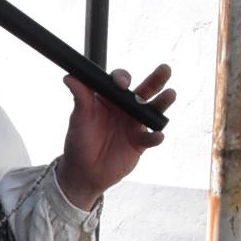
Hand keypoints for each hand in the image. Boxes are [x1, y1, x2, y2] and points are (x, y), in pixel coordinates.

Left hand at [56, 62, 175, 207]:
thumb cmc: (79, 141)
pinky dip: (155, 137)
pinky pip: (150, 138)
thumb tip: (70, 77)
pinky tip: (157, 135)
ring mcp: (134, 125)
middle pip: (144, 91)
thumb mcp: (78, 118)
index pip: (120, 82)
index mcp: (110, 98)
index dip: (122, 79)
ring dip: (162, 103)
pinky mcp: (140, 143)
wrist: (84, 171)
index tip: (121, 83)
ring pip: (152, 111)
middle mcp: (125, 108)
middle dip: (156, 79)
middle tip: (165, 69)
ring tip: (170, 94)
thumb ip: (80, 98)